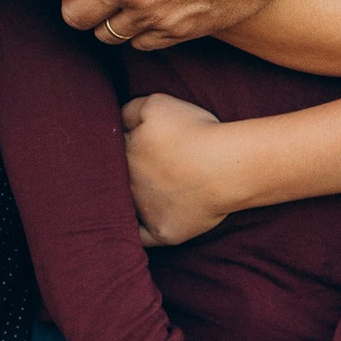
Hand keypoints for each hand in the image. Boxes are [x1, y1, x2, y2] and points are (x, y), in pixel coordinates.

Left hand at [120, 93, 237, 244]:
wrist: (225, 167)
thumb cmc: (195, 132)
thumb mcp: (157, 103)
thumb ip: (129, 110)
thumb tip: (116, 119)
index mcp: (126, 152)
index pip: (116, 148)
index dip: (129, 144)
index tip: (142, 143)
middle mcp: (128, 184)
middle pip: (119, 178)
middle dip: (127, 172)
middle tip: (147, 167)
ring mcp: (144, 210)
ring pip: (128, 205)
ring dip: (132, 200)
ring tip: (147, 194)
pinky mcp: (162, 231)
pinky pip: (141, 236)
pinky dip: (138, 233)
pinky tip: (138, 228)